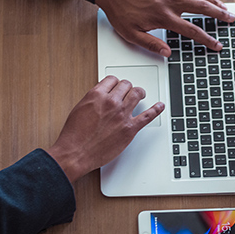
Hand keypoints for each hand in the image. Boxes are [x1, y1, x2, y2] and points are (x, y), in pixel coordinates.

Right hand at [47, 76, 163, 182]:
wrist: (76, 153)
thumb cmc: (74, 135)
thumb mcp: (79, 108)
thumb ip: (93, 100)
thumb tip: (102, 96)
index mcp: (97, 95)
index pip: (112, 80)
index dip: (115, 83)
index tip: (117, 86)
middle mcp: (111, 102)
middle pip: (126, 85)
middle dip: (127, 87)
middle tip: (128, 91)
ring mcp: (122, 115)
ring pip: (137, 94)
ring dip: (140, 93)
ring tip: (141, 95)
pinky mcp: (130, 128)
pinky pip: (147, 116)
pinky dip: (156, 110)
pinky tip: (160, 106)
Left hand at [94, 0, 234, 56]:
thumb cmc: (119, 10)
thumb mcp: (131, 34)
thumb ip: (151, 44)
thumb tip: (167, 53)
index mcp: (164, 18)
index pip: (192, 31)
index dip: (207, 40)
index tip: (217, 45)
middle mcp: (170, 2)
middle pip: (202, 8)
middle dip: (219, 15)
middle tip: (231, 19)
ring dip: (214, 0)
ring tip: (225, 6)